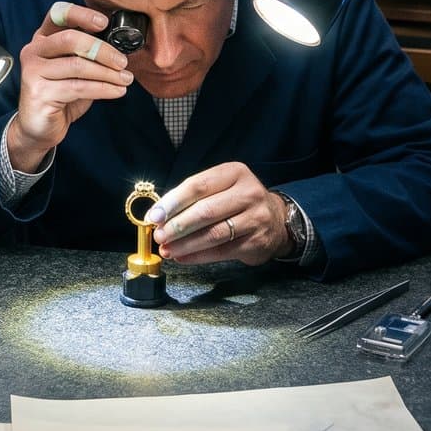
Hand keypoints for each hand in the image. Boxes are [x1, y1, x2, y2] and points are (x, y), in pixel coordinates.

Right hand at [4, 1, 133, 171]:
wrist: (40, 127)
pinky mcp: (39, 92)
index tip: (104, 22)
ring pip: (77, 65)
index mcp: (43, 39)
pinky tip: (117, 91)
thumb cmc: (61, 95)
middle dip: (102, 50)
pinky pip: (78, 87)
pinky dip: (103, 88)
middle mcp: (34, 51)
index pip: (58, 15)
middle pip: (70, 39)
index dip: (82, 14)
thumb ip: (88, 55)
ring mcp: (33, 71)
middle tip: (122, 62)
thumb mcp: (75, 70)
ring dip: (107, 73)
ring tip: (126, 79)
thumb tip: (121, 47)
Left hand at [146, 163, 292, 265]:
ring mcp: (256, 218)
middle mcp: (248, 193)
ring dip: (185, 244)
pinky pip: (222, 251)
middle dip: (177, 226)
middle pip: (205, 211)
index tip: (154, 216)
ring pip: (213, 234)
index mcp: (235, 172)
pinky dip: (198, 256)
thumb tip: (159, 215)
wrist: (276, 220)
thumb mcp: (221, 187)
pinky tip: (182, 257)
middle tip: (159, 235)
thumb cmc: (238, 202)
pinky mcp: (257, 242)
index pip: (198, 185)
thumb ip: (193, 197)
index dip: (172, 202)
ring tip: (167, 249)